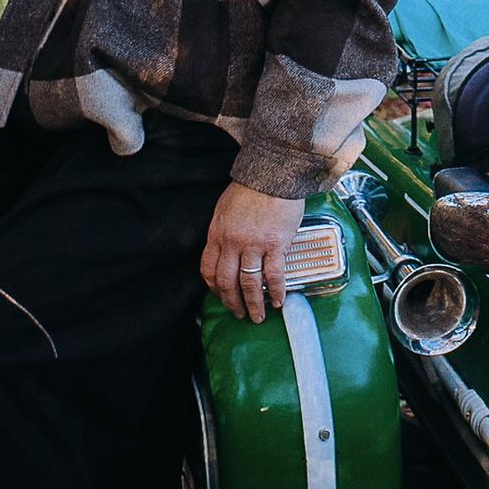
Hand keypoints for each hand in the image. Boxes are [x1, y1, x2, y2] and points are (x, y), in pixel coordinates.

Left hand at [199, 180, 306, 321]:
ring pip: (249, 284)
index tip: (221, 296)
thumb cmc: (251, 188)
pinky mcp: (275, 244)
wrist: (273, 173)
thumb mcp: (225, 210)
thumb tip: (226, 252)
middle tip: (239, 314)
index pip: (208, 270)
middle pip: (227, 282)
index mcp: (217, 234)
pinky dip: (276, 292)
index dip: (214, 288)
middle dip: (232, 303)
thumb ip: (223, 232)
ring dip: (254, 304)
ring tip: (259, 316)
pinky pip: (274, 275)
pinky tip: (279, 301)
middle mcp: (232, 243)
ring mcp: (254, 244)